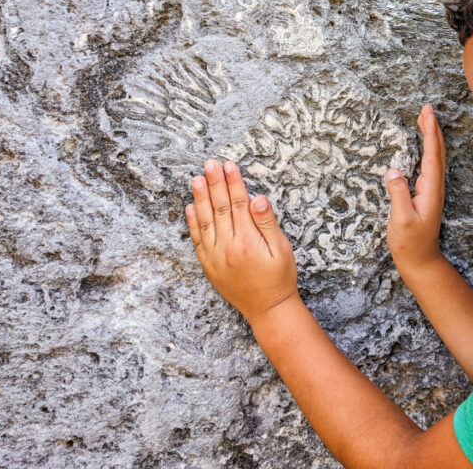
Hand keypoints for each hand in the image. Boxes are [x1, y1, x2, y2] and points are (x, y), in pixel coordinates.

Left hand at [185, 159, 298, 324]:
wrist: (267, 309)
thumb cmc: (279, 278)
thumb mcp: (281, 249)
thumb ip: (267, 223)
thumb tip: (257, 199)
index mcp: (247, 241)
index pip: (238, 203)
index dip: (233, 182)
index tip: (229, 165)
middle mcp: (227, 247)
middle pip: (220, 208)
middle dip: (215, 184)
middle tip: (210, 164)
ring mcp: (215, 257)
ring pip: (205, 221)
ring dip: (200, 198)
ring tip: (196, 179)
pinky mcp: (208, 266)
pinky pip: (198, 240)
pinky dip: (193, 223)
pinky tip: (190, 207)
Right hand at [386, 104, 445, 272]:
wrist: (420, 260)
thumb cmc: (410, 243)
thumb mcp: (401, 220)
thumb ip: (398, 195)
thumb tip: (393, 172)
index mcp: (430, 189)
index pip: (432, 154)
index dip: (430, 132)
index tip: (426, 113)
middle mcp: (435, 187)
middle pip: (437, 151)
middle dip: (432, 128)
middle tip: (426, 108)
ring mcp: (432, 190)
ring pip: (435, 157)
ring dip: (431, 136)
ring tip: (424, 119)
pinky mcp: (426, 194)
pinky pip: (429, 165)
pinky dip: (428, 149)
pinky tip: (423, 145)